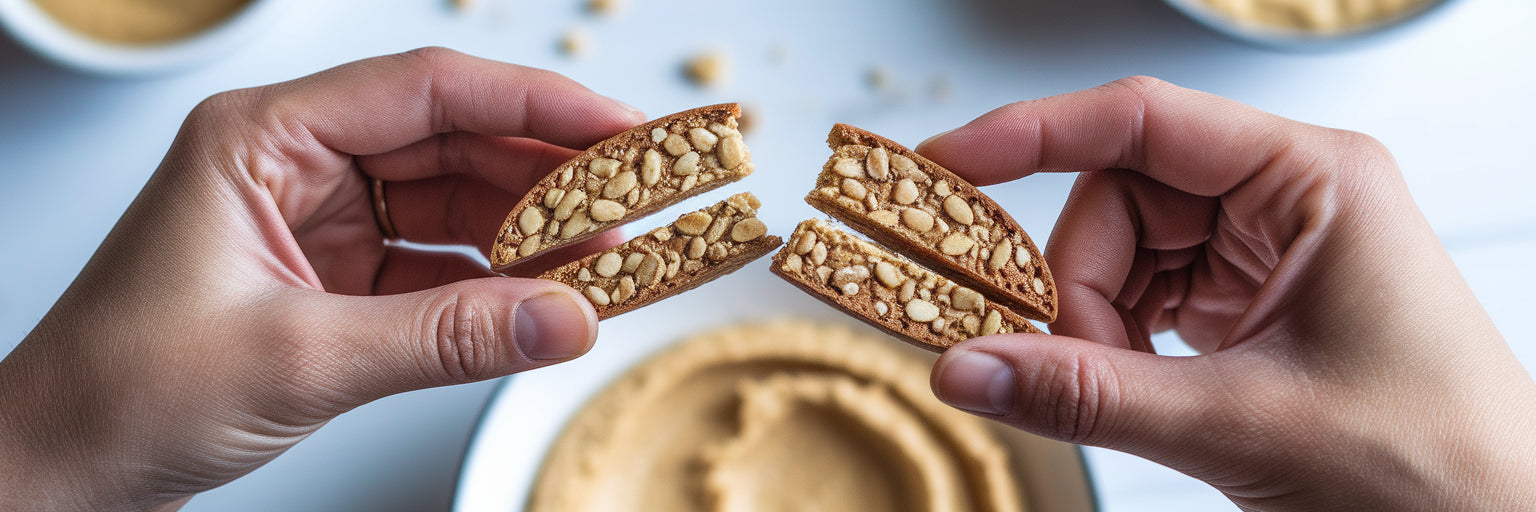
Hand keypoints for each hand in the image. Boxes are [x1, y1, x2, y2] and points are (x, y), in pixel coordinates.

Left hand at [0, 48, 643, 510]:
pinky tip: (550, 296)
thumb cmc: (128, 393)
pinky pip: (439, 263)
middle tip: (641, 194)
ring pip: (453, 200)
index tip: (621, 129)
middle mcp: (296, 162)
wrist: (60, 472)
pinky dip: (496, 281)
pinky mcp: (336, 278)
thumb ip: (446, 338)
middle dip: (549, 168)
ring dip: (532, 228)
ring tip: (614, 251)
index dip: (534, 102)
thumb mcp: (300, 360)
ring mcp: (319, 220)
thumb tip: (571, 319)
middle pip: (453, 138)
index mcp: (264, 138)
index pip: (426, 90)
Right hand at [923, 77, 1535, 509]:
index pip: (1141, 121)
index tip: (943, 166)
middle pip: (1120, 198)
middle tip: (1059, 362)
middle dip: (1075, 282)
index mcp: (1311, 180)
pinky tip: (1130, 388)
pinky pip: (1147, 297)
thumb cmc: (1430, 468)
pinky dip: (1117, 344)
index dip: (1029, 135)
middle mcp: (1286, 199)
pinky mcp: (1252, 305)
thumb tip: (965, 370)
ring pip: (1124, 253)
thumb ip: (1090, 396)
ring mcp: (1268, 252)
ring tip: (1111, 391)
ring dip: (1093, 322)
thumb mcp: (1243, 426)